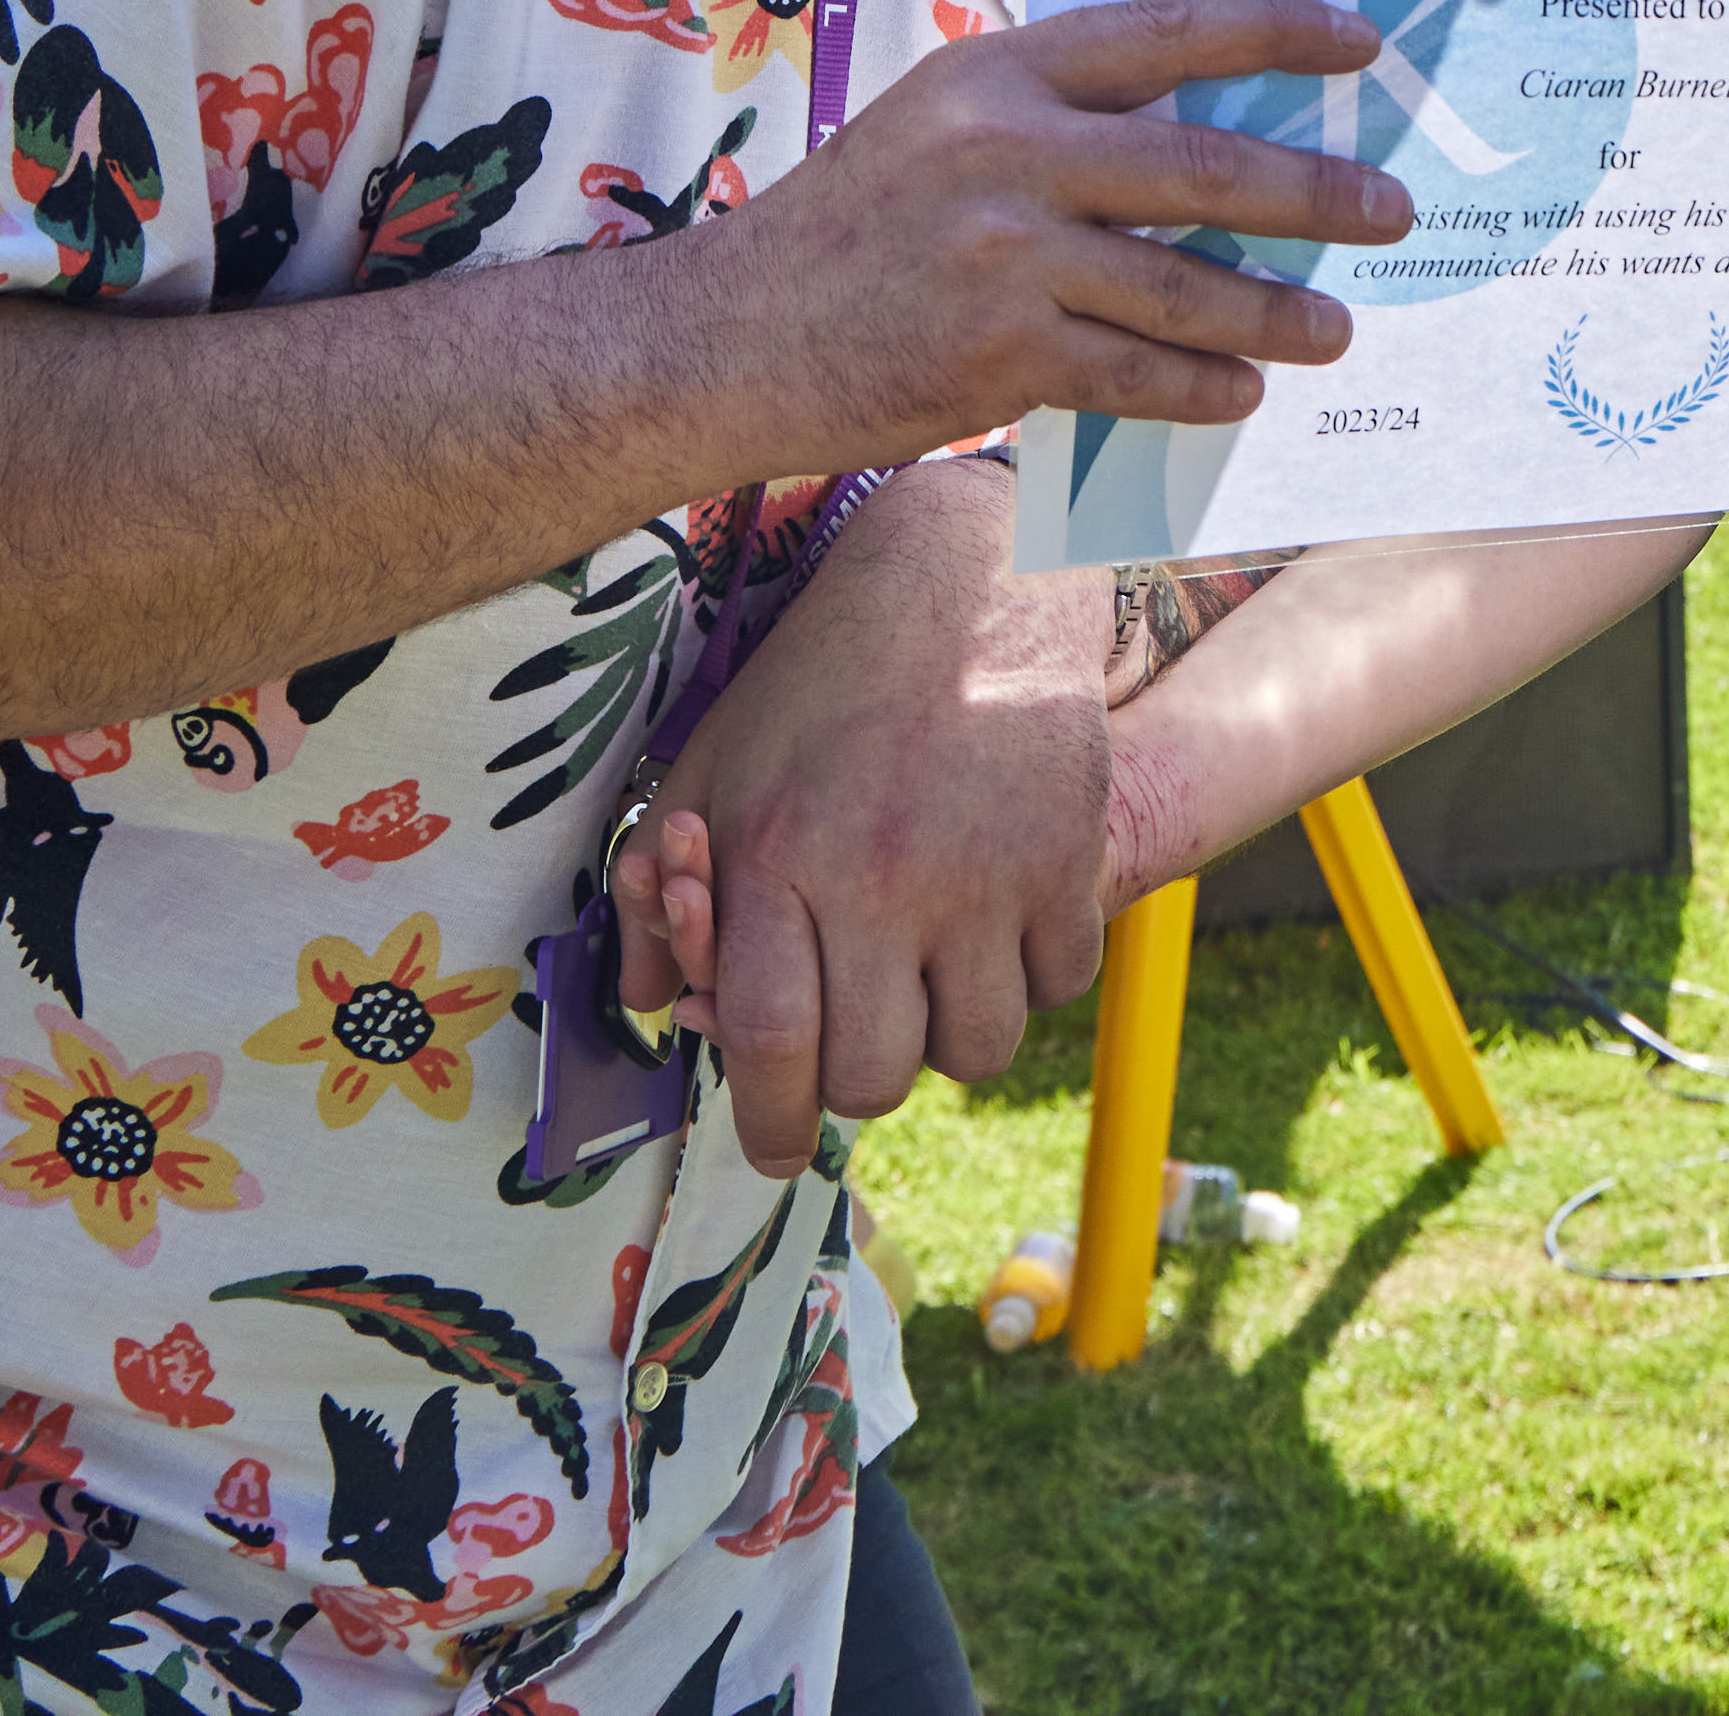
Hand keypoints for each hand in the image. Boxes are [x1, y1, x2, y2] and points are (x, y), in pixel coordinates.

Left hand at [610, 469, 1107, 1172]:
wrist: (973, 583)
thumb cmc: (823, 682)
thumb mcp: (710, 765)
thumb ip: (658, 891)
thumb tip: (659, 1005)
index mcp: (779, 857)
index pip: (770, 1045)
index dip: (765, 1121)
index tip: (773, 1145)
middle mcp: (884, 879)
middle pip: (873, 1076)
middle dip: (851, 1079)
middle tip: (851, 1031)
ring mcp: (988, 876)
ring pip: (975, 1051)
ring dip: (945, 1033)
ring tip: (925, 969)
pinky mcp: (1070, 861)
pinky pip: (1057, 986)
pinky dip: (1028, 977)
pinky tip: (996, 920)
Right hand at [666, 0, 1413, 468]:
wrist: (726, 336)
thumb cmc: (847, 226)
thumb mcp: (938, 122)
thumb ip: (1053, 114)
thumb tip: (1198, 125)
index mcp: (1000, 71)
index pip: (1169, 33)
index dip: (1277, 35)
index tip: (1358, 46)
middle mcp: (1008, 150)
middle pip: (1207, 169)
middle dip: (1319, 196)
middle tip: (1390, 212)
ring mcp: (1005, 256)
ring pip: (1186, 288)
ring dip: (1278, 314)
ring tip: (1333, 328)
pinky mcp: (998, 355)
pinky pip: (1137, 373)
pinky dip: (1201, 388)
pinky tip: (1241, 394)